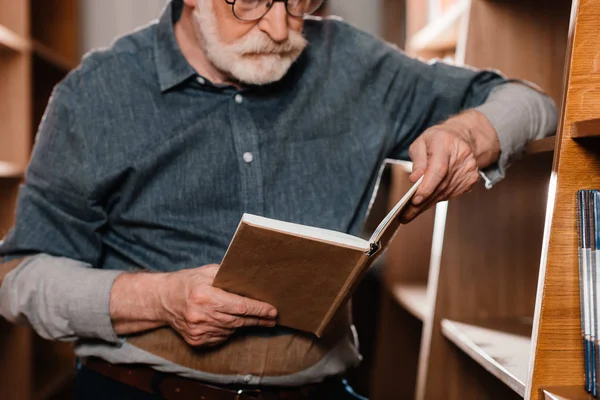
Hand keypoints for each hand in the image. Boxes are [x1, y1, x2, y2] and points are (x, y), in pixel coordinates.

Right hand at [159, 264, 277, 346]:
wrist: (162, 300)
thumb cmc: (188, 282)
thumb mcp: (207, 272)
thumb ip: (228, 276)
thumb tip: (252, 281)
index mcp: (205, 295)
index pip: (239, 306)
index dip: (258, 310)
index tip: (272, 311)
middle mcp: (200, 315)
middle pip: (238, 321)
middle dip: (258, 320)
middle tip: (273, 319)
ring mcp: (198, 330)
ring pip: (231, 330)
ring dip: (244, 325)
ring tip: (255, 319)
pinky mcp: (196, 340)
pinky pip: (221, 337)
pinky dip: (228, 330)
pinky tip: (230, 322)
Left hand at [401, 110, 499, 221]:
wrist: (460, 138)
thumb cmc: (437, 139)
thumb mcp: (421, 143)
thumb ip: (417, 160)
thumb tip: (415, 179)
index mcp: (446, 143)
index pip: (438, 169)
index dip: (427, 186)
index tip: (415, 200)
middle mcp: (461, 157)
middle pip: (441, 185)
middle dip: (422, 202)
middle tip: (406, 215)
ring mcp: (469, 169)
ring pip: (445, 193)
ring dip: (428, 204)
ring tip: (411, 213)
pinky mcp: (471, 180)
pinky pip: (451, 194)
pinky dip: (437, 199)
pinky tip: (426, 203)